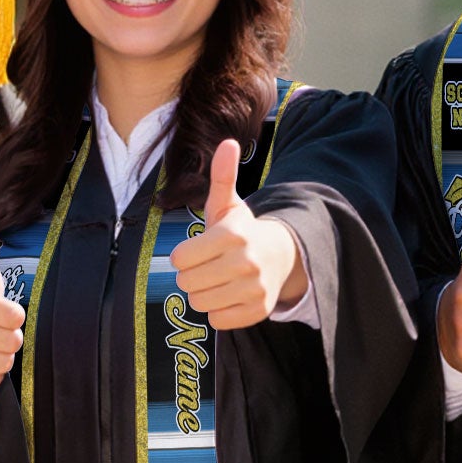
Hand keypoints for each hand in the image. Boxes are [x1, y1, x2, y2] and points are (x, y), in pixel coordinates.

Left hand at [168, 139, 304, 327]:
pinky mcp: (258, 311)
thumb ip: (222, 176)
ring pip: (200, 304)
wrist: (280, 256)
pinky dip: (218, 311)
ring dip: (203, 294)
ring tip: (217, 280)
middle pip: (187, 283)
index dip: (183, 256)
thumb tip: (229, 142)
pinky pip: (217, 320)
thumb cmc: (242, 231)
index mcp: (233, 235)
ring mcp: (254, 289)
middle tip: (207, 267)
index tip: (197, 251)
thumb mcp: (228, 204)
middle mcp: (246, 263)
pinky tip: (229, 295)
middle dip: (191, 276)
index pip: (180, 259)